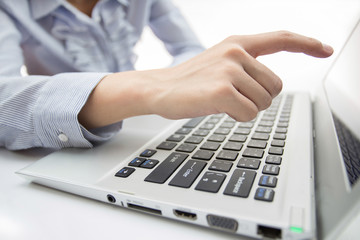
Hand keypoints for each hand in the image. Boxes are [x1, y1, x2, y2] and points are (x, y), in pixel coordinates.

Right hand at [79, 31, 332, 128]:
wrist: (159, 89)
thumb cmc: (191, 80)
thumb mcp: (221, 62)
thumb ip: (248, 66)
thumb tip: (272, 85)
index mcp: (238, 43)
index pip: (280, 38)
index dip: (306, 43)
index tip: (324, 49)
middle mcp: (236, 52)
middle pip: (276, 86)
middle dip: (259, 98)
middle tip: (234, 97)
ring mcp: (229, 70)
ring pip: (264, 101)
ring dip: (247, 108)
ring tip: (223, 101)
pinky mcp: (222, 91)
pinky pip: (249, 114)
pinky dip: (237, 117)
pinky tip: (219, 109)